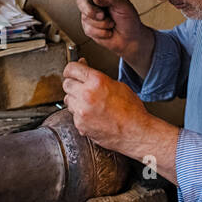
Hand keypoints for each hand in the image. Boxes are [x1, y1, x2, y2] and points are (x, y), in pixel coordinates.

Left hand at [62, 61, 180, 183]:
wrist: (134, 132)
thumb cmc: (131, 110)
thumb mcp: (118, 86)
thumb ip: (98, 77)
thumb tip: (85, 70)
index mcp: (97, 81)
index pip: (72, 68)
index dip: (71, 69)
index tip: (71, 71)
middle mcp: (86, 95)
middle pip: (66, 84)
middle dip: (73, 84)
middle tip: (80, 87)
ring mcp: (81, 111)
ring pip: (68, 99)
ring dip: (75, 99)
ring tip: (89, 103)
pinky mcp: (80, 124)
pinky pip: (73, 114)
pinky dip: (79, 114)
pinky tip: (92, 115)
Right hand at [74, 0, 147, 59]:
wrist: (130, 38)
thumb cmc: (129, 20)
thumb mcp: (124, 6)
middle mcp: (95, 3)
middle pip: (81, 1)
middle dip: (90, 10)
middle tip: (102, 15)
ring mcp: (91, 15)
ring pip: (85, 17)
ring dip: (101, 24)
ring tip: (111, 24)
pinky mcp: (89, 28)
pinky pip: (89, 29)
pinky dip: (101, 32)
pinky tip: (108, 31)